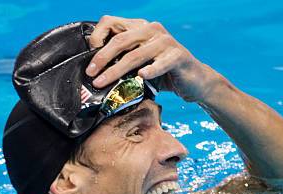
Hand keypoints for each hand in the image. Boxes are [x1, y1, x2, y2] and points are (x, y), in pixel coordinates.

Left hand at [86, 15, 217, 102]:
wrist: (194, 82)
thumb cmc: (164, 74)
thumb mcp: (140, 63)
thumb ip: (123, 60)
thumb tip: (95, 71)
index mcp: (140, 27)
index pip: (112, 22)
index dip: (97, 37)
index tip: (89, 58)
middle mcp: (152, 30)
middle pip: (120, 40)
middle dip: (102, 58)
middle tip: (91, 73)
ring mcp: (166, 42)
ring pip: (135, 55)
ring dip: (116, 70)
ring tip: (103, 82)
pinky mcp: (178, 56)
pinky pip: (160, 63)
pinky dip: (151, 70)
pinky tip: (142, 76)